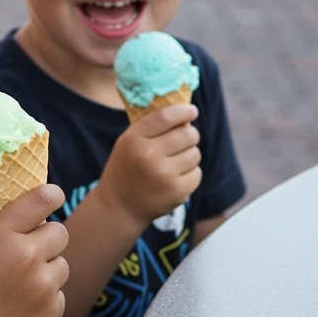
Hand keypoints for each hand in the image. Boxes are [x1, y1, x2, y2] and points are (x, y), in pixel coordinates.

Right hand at [0, 185, 68, 316]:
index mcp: (0, 235)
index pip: (42, 200)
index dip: (52, 194)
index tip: (53, 195)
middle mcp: (27, 256)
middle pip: (60, 232)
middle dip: (48, 237)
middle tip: (31, 248)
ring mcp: (42, 286)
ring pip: (62, 264)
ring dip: (49, 268)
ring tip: (25, 281)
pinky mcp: (52, 312)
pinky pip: (60, 293)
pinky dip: (47, 297)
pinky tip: (23, 305)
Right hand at [96, 104, 201, 226]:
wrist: (120, 206)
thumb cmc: (127, 167)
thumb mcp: (128, 141)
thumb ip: (151, 125)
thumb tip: (185, 111)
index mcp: (134, 139)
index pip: (165, 117)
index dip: (182, 111)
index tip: (191, 110)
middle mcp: (149, 156)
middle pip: (187, 134)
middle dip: (189, 134)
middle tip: (183, 138)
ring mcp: (164, 175)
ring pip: (195, 153)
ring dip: (189, 154)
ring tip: (175, 161)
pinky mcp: (177, 192)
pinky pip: (197, 173)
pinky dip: (190, 173)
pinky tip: (176, 176)